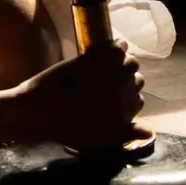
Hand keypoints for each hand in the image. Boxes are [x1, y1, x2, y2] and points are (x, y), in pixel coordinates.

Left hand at [19, 39, 146, 154]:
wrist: (34, 113)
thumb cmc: (64, 128)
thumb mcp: (98, 141)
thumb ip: (125, 135)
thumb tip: (151, 131)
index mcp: (120, 115)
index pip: (138, 100)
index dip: (129, 95)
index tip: (118, 92)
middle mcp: (118, 96)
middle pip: (137, 79)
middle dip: (129, 76)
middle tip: (114, 74)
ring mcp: (104, 77)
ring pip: (131, 62)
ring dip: (125, 59)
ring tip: (114, 59)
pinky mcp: (89, 62)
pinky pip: (115, 48)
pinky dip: (117, 44)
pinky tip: (112, 44)